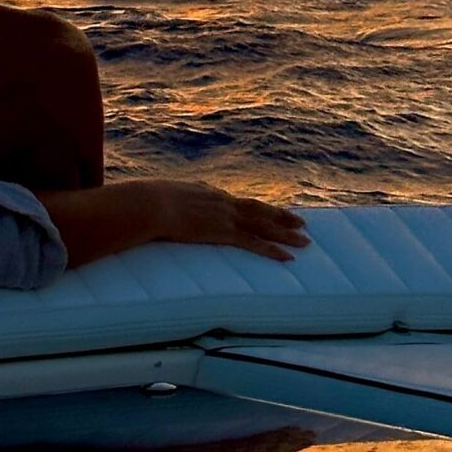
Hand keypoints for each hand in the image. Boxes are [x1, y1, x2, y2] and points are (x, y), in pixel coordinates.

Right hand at [158, 181, 307, 260]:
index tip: (272, 212)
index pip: (239, 201)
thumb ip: (169, 205)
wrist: (148, 203)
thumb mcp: (161, 199)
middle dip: (281, 217)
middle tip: (301, 223)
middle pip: (258, 210)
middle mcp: (221, 202)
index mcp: (208, 193)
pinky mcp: (222, 232)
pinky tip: (287, 257)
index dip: (258, 208)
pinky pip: (253, 243)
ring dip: (285, 234)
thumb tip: (160, 209)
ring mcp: (224, 216)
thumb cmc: (146, 202)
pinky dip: (272, 250)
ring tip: (305, 241)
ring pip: (263, 225)